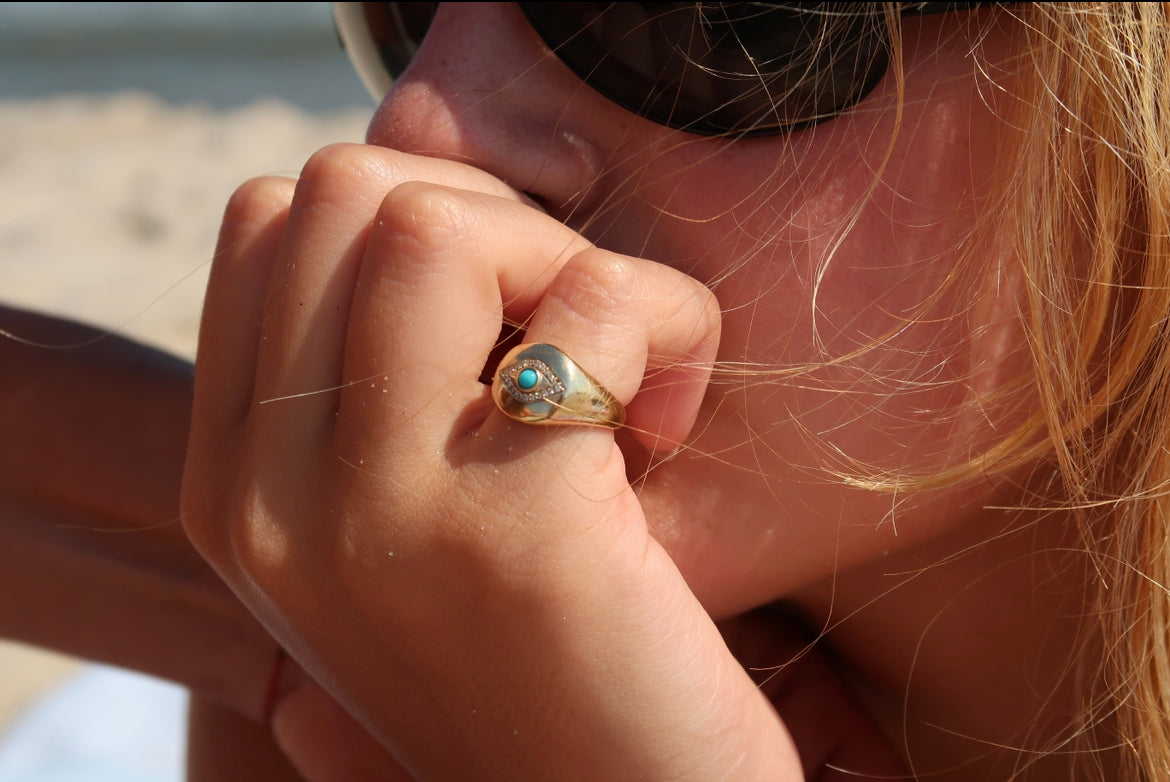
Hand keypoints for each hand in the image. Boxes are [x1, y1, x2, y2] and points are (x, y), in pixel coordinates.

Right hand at [181, 143, 889, 779]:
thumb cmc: (540, 647)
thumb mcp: (397, 521)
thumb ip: (361, 382)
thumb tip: (412, 210)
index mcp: (235, 489)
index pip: (270, 224)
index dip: (408, 224)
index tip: (492, 320)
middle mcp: (271, 502)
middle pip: (344, 194)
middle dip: (488, 224)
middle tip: (564, 333)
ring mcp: (378, 516)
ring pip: (436, 226)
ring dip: (568, 262)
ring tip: (619, 374)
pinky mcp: (516, 531)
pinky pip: (592, 304)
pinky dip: (669, 323)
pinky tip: (671, 422)